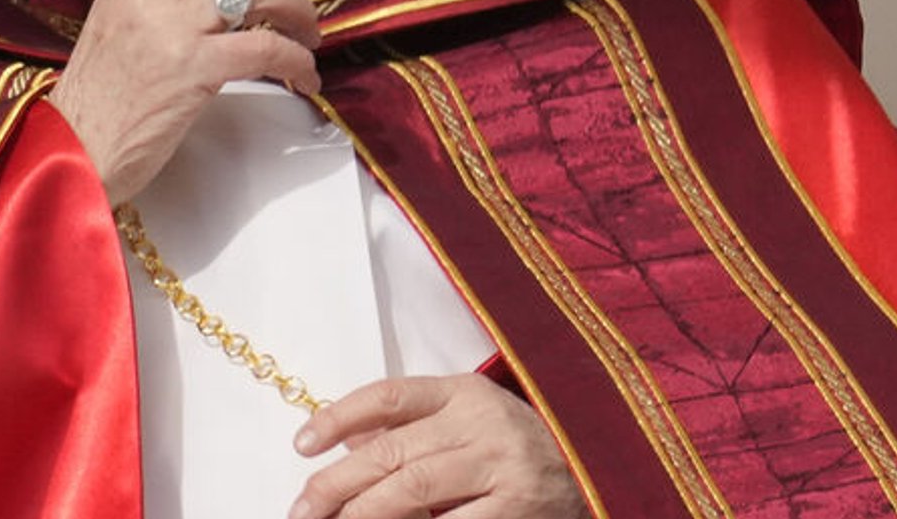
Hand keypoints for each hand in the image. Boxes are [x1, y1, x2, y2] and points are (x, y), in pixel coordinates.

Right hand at [48, 0, 320, 203]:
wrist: (69, 153)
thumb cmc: (99, 105)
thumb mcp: (121, 30)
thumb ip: (164, 4)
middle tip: (305, 13)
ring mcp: (168, 26)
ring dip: (299, 14)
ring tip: (308, 40)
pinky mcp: (190, 68)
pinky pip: (266, 48)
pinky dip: (297, 61)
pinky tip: (303, 77)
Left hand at [289, 374, 588, 518]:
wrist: (595, 473)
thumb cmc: (518, 449)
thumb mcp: (470, 420)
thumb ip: (414, 427)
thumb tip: (346, 443)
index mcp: (466, 391)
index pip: (388, 395)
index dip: (338, 417)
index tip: (302, 445)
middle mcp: (483, 422)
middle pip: (391, 450)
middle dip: (337, 483)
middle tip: (301, 508)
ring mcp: (502, 467)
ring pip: (413, 489)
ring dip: (363, 513)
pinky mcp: (517, 509)